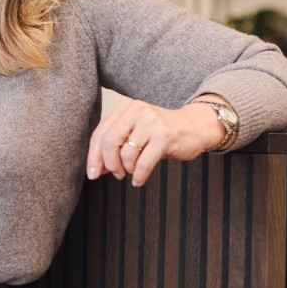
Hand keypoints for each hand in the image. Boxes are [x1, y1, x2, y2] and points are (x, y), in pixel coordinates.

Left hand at [86, 95, 228, 186]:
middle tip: (115, 174)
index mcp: (124, 108)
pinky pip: (143, 163)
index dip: (93, 156)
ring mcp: (151, 122)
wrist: (194, 127)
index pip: (100, 133)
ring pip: (126, 153)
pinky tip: (139, 180)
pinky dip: (139, 176)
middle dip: (109, 164)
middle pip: (109, 142)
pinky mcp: (164, 136)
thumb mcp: (134, 134)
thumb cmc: (160, 133)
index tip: (93, 173)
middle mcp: (136, 110)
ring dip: (127, 169)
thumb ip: (114, 146)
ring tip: (132, 171)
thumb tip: (96, 169)